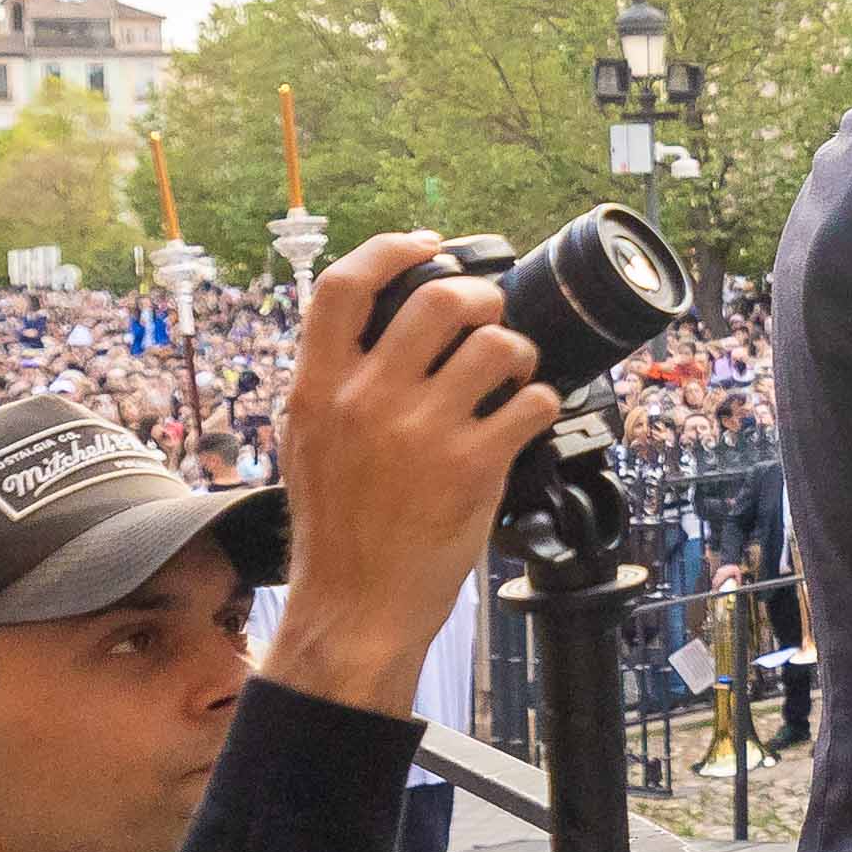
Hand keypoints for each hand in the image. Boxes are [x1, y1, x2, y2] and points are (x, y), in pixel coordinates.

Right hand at [260, 234, 561, 715]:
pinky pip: (531, 403)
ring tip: (514, 372)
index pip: (344, 286)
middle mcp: (367, 400)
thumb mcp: (308, 442)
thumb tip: (378, 327)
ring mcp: (422, 432)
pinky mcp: (472, 467)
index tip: (427, 246)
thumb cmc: (336, 529)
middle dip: (480, 295)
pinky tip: (530, 414)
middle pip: (438, 300)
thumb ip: (335, 383)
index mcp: (318, 388)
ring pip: (496, 345)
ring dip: (518, 350)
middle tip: (491, 311)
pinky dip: (543, 401)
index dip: (391, 250)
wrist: (355, 606)